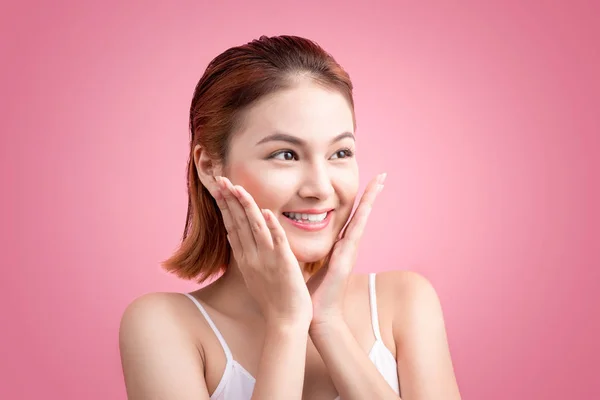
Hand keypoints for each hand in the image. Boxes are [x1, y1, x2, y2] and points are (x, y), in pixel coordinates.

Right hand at [209, 176, 312, 326]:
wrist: (285, 322)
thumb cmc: (273, 299)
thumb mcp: (253, 274)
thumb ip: (246, 253)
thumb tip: (234, 236)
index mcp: (245, 258)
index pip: (232, 226)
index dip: (225, 206)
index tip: (219, 189)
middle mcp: (252, 257)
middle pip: (239, 223)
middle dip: (229, 200)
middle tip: (220, 179)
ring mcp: (266, 260)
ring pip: (255, 228)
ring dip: (246, 207)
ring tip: (238, 188)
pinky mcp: (284, 265)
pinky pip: (278, 243)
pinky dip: (272, 228)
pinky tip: (268, 213)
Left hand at [307, 173, 385, 328]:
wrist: (318, 316)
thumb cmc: (314, 292)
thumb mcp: (313, 264)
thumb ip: (314, 251)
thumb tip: (303, 240)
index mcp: (340, 246)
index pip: (351, 217)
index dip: (359, 200)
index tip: (368, 183)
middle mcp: (348, 246)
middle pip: (361, 214)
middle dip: (372, 194)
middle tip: (383, 175)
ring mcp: (349, 252)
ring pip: (361, 219)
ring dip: (371, 200)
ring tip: (381, 182)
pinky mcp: (345, 259)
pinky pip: (354, 233)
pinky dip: (362, 217)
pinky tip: (367, 204)